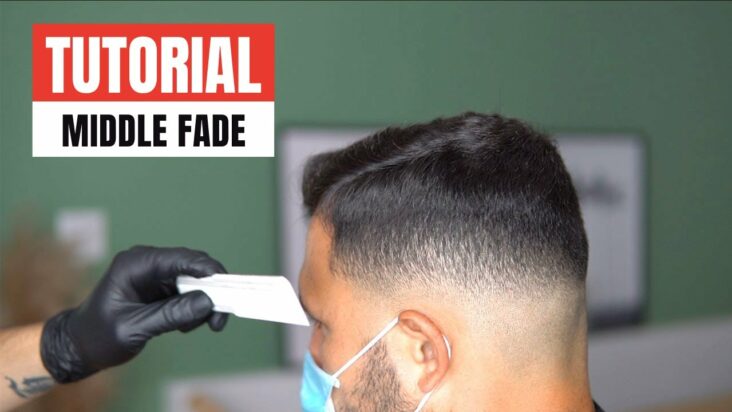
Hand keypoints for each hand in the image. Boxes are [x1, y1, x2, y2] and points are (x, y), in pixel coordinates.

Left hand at [40, 246, 227, 382]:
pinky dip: (194, 308)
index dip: (206, 268)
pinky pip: (188, 292)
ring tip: (198, 326)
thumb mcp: (135, 328)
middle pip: (192, 266)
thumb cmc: (99, 336)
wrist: (80, 345)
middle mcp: (147, 263)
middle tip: (219, 317)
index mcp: (135, 264)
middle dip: (211, 289)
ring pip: (195, 280)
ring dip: (204, 302)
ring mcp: (155, 275)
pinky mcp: (161, 288)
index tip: (226, 285)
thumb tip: (207, 303)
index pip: (179, 258)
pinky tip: (185, 326)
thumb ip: (171, 314)